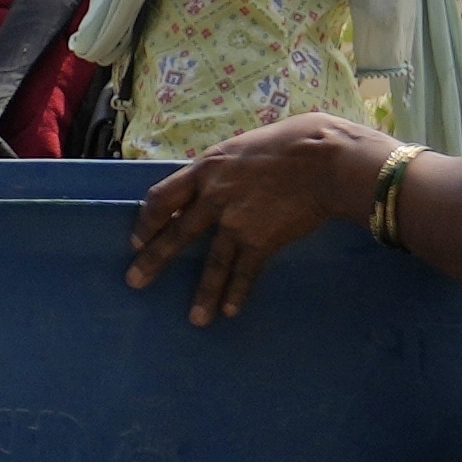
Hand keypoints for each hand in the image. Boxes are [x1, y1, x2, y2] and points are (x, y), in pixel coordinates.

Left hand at [124, 117, 391, 325]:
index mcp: (206, 168)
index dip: (147, 220)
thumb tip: (223, 178)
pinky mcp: (261, 240)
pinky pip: (244, 273)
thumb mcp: (245, 146)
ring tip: (195, 319)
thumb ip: (227, 167)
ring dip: (202, 293)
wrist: (326, 160)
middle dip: (153, 259)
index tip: (137, 238)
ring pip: (212, 263)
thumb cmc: (294, 142)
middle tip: (135, 281)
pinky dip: (237, 293)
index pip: (161, 196)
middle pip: (175, 233)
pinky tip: (230, 311)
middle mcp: (213, 196)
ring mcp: (235, 221)